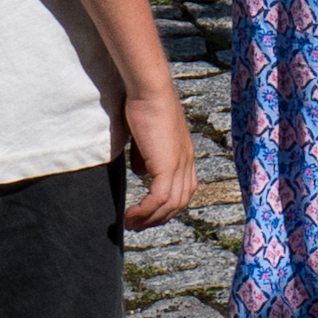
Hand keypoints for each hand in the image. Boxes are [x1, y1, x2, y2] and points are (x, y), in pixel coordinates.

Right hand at [121, 87, 199, 230]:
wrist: (150, 91)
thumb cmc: (145, 107)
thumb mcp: (146, 138)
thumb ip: (145, 156)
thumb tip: (141, 172)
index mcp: (185, 155)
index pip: (184, 189)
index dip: (168, 206)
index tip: (149, 214)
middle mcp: (187, 161)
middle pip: (180, 201)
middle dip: (158, 218)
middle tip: (136, 226)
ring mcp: (180, 164)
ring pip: (170, 204)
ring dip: (149, 219)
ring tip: (130, 225)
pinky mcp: (167, 164)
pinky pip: (159, 198)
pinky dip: (145, 211)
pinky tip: (130, 215)